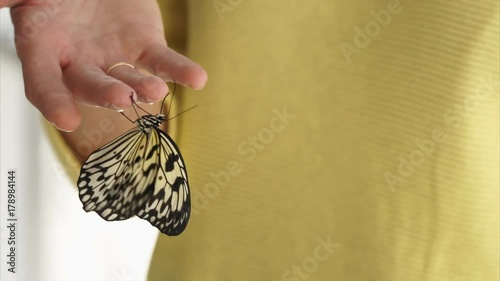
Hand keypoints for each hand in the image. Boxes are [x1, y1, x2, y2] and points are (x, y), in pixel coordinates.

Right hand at [9, 0, 206, 130]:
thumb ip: (10, 0)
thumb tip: (0, 3)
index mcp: (44, 50)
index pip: (43, 83)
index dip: (53, 102)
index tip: (67, 120)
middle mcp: (80, 62)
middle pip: (89, 85)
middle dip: (104, 93)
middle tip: (121, 98)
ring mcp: (115, 59)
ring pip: (129, 79)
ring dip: (143, 88)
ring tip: (155, 91)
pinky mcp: (146, 48)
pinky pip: (164, 63)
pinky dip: (181, 71)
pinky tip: (197, 79)